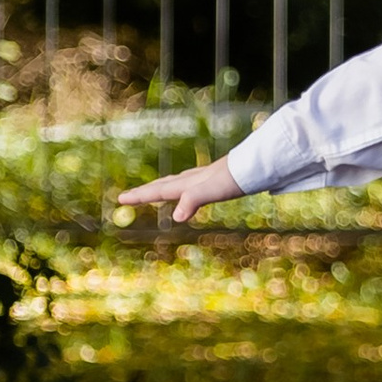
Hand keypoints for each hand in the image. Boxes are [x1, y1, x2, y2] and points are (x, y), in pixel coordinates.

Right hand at [117, 154, 241, 223]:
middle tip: (128, 195)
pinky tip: (194, 187)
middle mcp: (195, 179)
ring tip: (158, 189)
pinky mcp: (220, 179)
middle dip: (146, 191)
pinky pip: (195, 183)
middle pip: (165, 184)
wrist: (260, 164)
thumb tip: (176, 217)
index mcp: (190, 183)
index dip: (140, 195)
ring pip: (179, 181)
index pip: (159, 190)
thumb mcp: (213, 191)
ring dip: (164, 186)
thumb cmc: (236, 178)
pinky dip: (186, 186)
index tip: (120, 198)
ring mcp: (208, 177)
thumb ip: (193, 201)